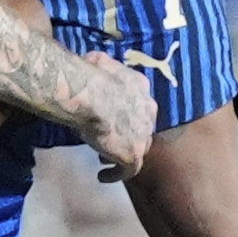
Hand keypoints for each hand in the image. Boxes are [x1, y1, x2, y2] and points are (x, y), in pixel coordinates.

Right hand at [69, 52, 155, 175]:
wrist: (90, 95)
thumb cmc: (89, 76)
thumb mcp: (96, 61)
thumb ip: (99, 64)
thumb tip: (91, 60)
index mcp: (141, 87)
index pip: (139, 102)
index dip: (127, 111)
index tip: (113, 117)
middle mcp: (148, 110)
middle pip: (142, 126)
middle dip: (129, 133)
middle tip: (110, 139)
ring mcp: (143, 134)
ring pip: (139, 148)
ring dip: (124, 153)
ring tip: (105, 158)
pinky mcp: (133, 154)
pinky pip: (128, 169)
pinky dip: (116, 174)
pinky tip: (103, 176)